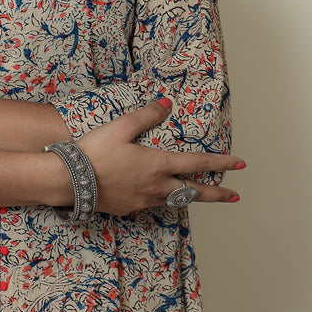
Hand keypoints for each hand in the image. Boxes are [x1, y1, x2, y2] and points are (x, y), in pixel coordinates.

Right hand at [76, 99, 243, 212]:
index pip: (198, 164)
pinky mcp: (129, 208)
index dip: (221, 163)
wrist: (71, 180)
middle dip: (217, 194)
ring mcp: (143, 199)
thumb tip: (166, 103)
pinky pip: (152, 203)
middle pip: (194, 192)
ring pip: (175, 200)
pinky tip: (156, 194)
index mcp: (158, 164)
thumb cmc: (96, 151)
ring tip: (198, 194)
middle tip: (234, 197)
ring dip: (190, 196)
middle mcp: (157, 186)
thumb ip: (146, 115)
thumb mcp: (121, 127)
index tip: (240, 164)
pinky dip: (162, 198)